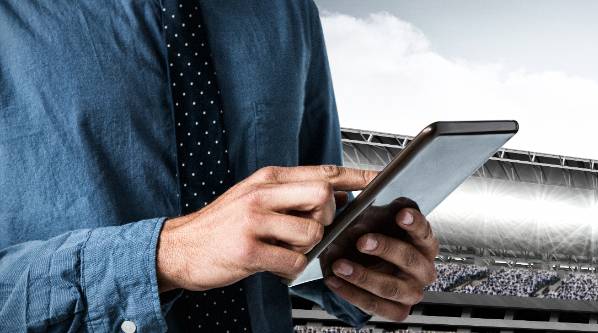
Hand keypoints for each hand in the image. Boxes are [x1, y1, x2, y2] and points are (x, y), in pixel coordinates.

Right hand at [156, 165, 375, 291]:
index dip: (356, 175)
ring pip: (312, 232)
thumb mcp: (256, 197)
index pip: (323, 172)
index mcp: (268, 178)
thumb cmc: (221, 225)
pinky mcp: (248, 250)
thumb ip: (294, 193)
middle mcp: (262, 194)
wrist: (176, 248)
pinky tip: (276, 265)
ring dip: (307, 248)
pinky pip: (294, 262)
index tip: (379, 179)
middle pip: (324, 196)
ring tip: (285, 249)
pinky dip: (293, 269)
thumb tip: (339, 192)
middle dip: (328, 217)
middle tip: (310, 229)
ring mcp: (254, 221)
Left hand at [321, 207, 438, 320]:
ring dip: (364, 277)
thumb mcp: (375, 217)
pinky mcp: (397, 311)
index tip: (401, 215)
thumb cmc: (374, 236)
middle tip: (362, 241)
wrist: (361, 260)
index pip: (425, 232)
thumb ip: (373, 216)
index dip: (415, 223)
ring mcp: (411, 292)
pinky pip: (376, 306)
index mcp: (425, 244)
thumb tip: (360, 227)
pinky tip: (335, 280)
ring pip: (392, 288)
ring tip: (340, 265)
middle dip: (386, 249)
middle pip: (410, 260)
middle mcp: (423, 270)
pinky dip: (352, 294)